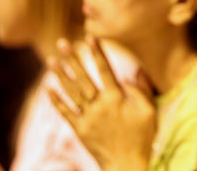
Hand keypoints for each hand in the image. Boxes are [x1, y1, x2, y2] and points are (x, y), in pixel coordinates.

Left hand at [47, 37, 155, 170]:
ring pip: (71, 92)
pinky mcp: (79, 130)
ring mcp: (87, 118)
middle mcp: (99, 105)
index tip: (90, 38)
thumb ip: (141, 91)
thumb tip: (134, 73)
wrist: (126, 165)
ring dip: (60, 75)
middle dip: (73, 59)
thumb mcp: (149, 112)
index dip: (97, 53)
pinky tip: (47, 88)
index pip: (105, 70)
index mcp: (116, 98)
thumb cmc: (141, 138)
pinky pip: (65, 113)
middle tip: (63, 42)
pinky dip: (56, 100)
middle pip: (83, 78)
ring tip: (52, 59)